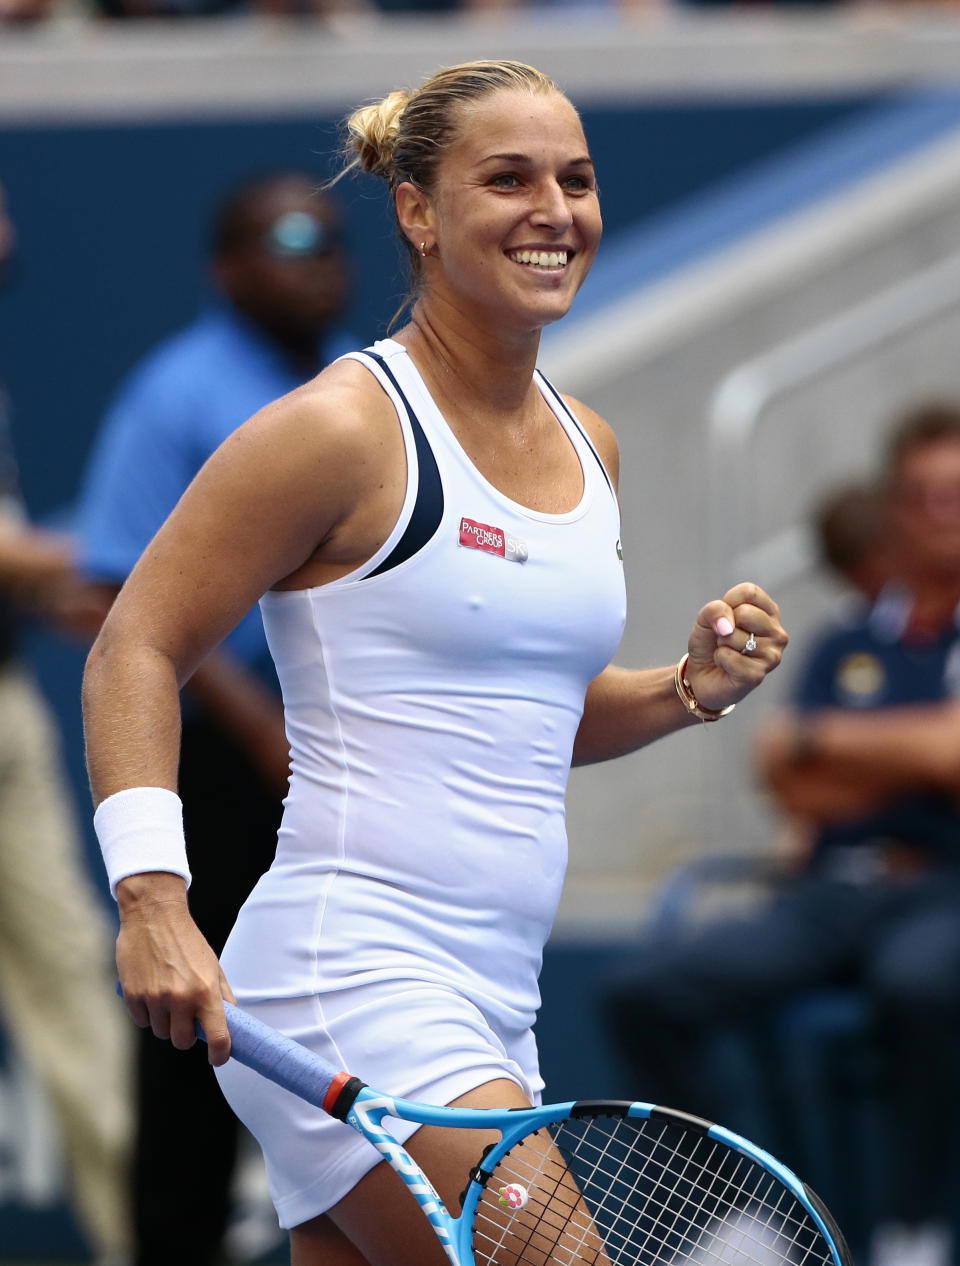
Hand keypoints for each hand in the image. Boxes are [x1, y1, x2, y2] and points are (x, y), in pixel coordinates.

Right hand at [116, 873, 234, 1065]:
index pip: (218, 1037)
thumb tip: (231, 1020)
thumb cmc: (187, 940)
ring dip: (165, 1022)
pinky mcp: (133, 996)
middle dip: (186, 1034)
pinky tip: (151, 991)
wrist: (154, 915)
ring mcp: (155, 999)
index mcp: (206, 992)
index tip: (218, 1056)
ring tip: (167, 996)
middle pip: (182, 1042)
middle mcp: (181, 999)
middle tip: (186, 1018)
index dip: (220, 1053)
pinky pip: (142, 1021)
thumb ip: (221, 995)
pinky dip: (147, 1013)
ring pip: (161, 1032)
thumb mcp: (212, 964)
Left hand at [684, 582, 787, 712]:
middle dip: (724, 626)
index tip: (725, 617)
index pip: (750, 592)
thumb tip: (727, 626)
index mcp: (770, 613)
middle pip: (745, 613)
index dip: (728, 602)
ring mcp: (772, 656)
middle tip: (725, 638)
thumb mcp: (706, 618)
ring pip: (733, 636)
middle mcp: (777, 633)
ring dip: (721, 644)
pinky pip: (728, 656)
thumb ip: (715, 610)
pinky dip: (719, 659)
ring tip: (727, 652)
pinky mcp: (758, 675)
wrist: (701, 675)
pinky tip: (726, 666)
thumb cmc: (709, 643)